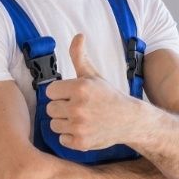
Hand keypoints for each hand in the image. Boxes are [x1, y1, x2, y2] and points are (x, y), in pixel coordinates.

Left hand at [45, 33, 147, 150]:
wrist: (128, 119)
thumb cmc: (108, 96)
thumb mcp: (93, 75)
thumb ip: (79, 56)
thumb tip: (78, 35)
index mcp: (80, 87)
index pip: (50, 91)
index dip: (60, 93)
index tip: (72, 95)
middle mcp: (78, 107)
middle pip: (50, 108)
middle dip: (62, 108)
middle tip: (78, 107)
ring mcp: (79, 126)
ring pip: (54, 124)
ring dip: (64, 123)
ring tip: (81, 118)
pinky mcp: (81, 142)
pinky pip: (61, 139)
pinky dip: (70, 137)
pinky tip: (83, 130)